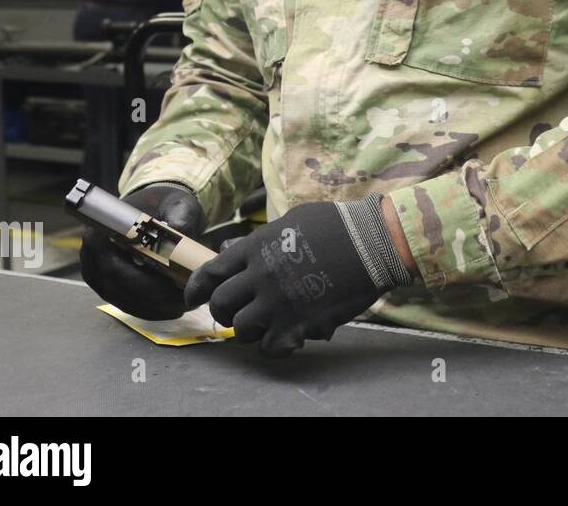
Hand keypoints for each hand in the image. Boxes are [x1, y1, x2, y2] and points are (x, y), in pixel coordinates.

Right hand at [79, 182, 205, 320]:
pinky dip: (150, 310)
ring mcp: (97, 274)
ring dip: (154, 308)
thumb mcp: (178, 204)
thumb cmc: (165, 204)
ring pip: (124, 301)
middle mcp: (91, 256)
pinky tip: (172, 308)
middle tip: (185, 301)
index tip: (172, 287)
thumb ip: (181, 215)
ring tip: (183, 305)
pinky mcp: (108, 286)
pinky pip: (127, 304)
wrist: (157, 208)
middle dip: (153, 299)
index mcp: (101, 232)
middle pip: (119, 288)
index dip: (143, 283)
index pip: (115, 267)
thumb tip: (180, 232)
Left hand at [185, 196, 412, 357]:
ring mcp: (277, 302)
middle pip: (221, 305)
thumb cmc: (339, 226)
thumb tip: (237, 247)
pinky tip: (288, 340)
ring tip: (265, 327)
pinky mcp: (297, 323)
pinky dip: (275, 347)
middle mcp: (260, 276)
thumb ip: (263, 238)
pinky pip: (270, 347)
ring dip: (250, 331)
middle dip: (224, 313)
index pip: (210, 272)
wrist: (373, 243)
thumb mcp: (294, 219)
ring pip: (241, 330)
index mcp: (256, 248)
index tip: (194, 299)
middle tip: (236, 315)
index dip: (196, 289)